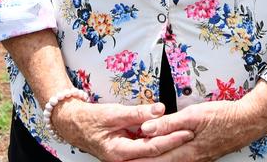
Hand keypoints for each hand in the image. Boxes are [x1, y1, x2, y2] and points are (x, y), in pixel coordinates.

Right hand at [52, 100, 194, 161]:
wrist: (73, 123)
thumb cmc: (90, 119)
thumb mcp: (113, 113)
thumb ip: (137, 112)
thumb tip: (159, 110)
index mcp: (120, 154)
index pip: (153, 148)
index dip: (171, 139)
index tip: (186, 131)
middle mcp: (125, 159)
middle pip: (155, 153)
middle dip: (174, 144)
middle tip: (192, 134)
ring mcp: (126, 156)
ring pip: (151, 152)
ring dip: (167, 143)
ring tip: (185, 134)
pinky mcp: (127, 150)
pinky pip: (145, 147)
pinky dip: (156, 141)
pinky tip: (169, 135)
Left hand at [128, 87, 266, 161]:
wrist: (248, 121)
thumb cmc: (223, 116)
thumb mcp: (195, 114)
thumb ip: (169, 123)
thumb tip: (146, 129)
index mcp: (186, 152)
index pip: (154, 161)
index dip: (136, 161)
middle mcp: (190, 160)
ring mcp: (197, 159)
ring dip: (153, 161)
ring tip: (139, 159)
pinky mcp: (202, 155)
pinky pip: (179, 160)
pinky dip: (166, 158)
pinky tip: (163, 154)